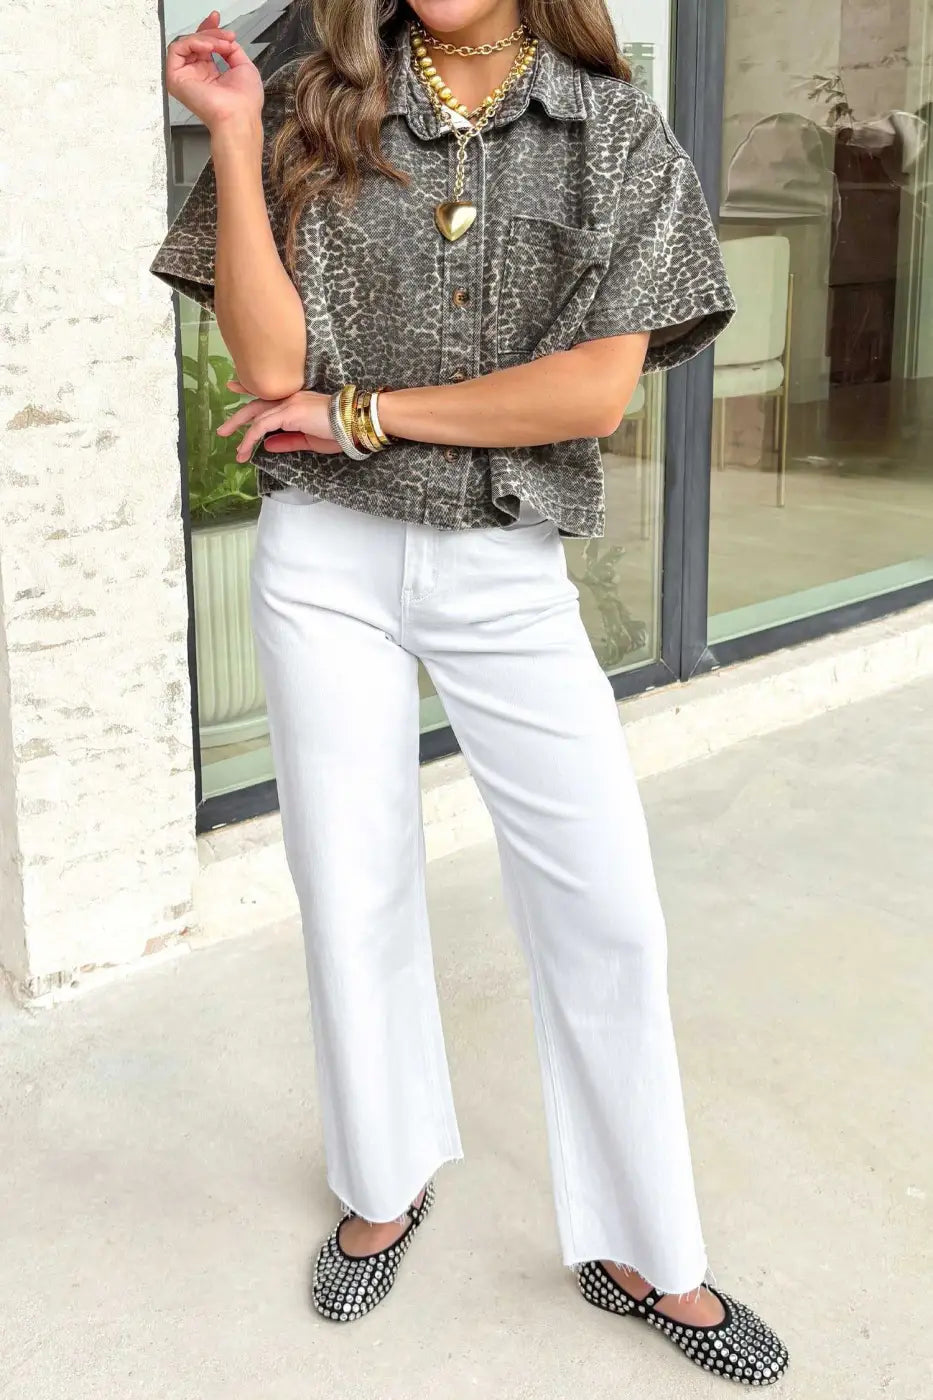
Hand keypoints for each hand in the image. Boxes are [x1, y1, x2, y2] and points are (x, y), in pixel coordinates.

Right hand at [166, 11, 262, 130]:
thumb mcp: (244, 66)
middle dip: (209, 31)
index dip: (209, 30)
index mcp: (211, 74)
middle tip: (225, 35)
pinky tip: (208, 48)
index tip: (217, 19)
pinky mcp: (175, 78)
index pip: (204, 46)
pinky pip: (177, 49)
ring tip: (220, 46)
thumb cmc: (245, 102)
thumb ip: (230, 49)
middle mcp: (197, 75)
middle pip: (194, 42)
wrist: (239, 116)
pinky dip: (193, 43)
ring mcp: (185, 77)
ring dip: (206, 38)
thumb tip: (223, 38)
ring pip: (187, 43)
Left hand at [218, 382, 341, 458]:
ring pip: (255, 416)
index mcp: (295, 402)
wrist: (353, 424)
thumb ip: (287, 441)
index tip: (234, 388)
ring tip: (232, 447)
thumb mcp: (308, 440)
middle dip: (238, 417)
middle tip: (223, 429)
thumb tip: (267, 445)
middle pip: (256, 405)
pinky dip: (250, 438)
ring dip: (240, 432)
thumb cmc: (338, 431)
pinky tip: (245, 449)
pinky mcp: (288, 413)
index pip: (268, 398)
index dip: (250, 393)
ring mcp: (288, 404)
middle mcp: (289, 398)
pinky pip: (262, 426)